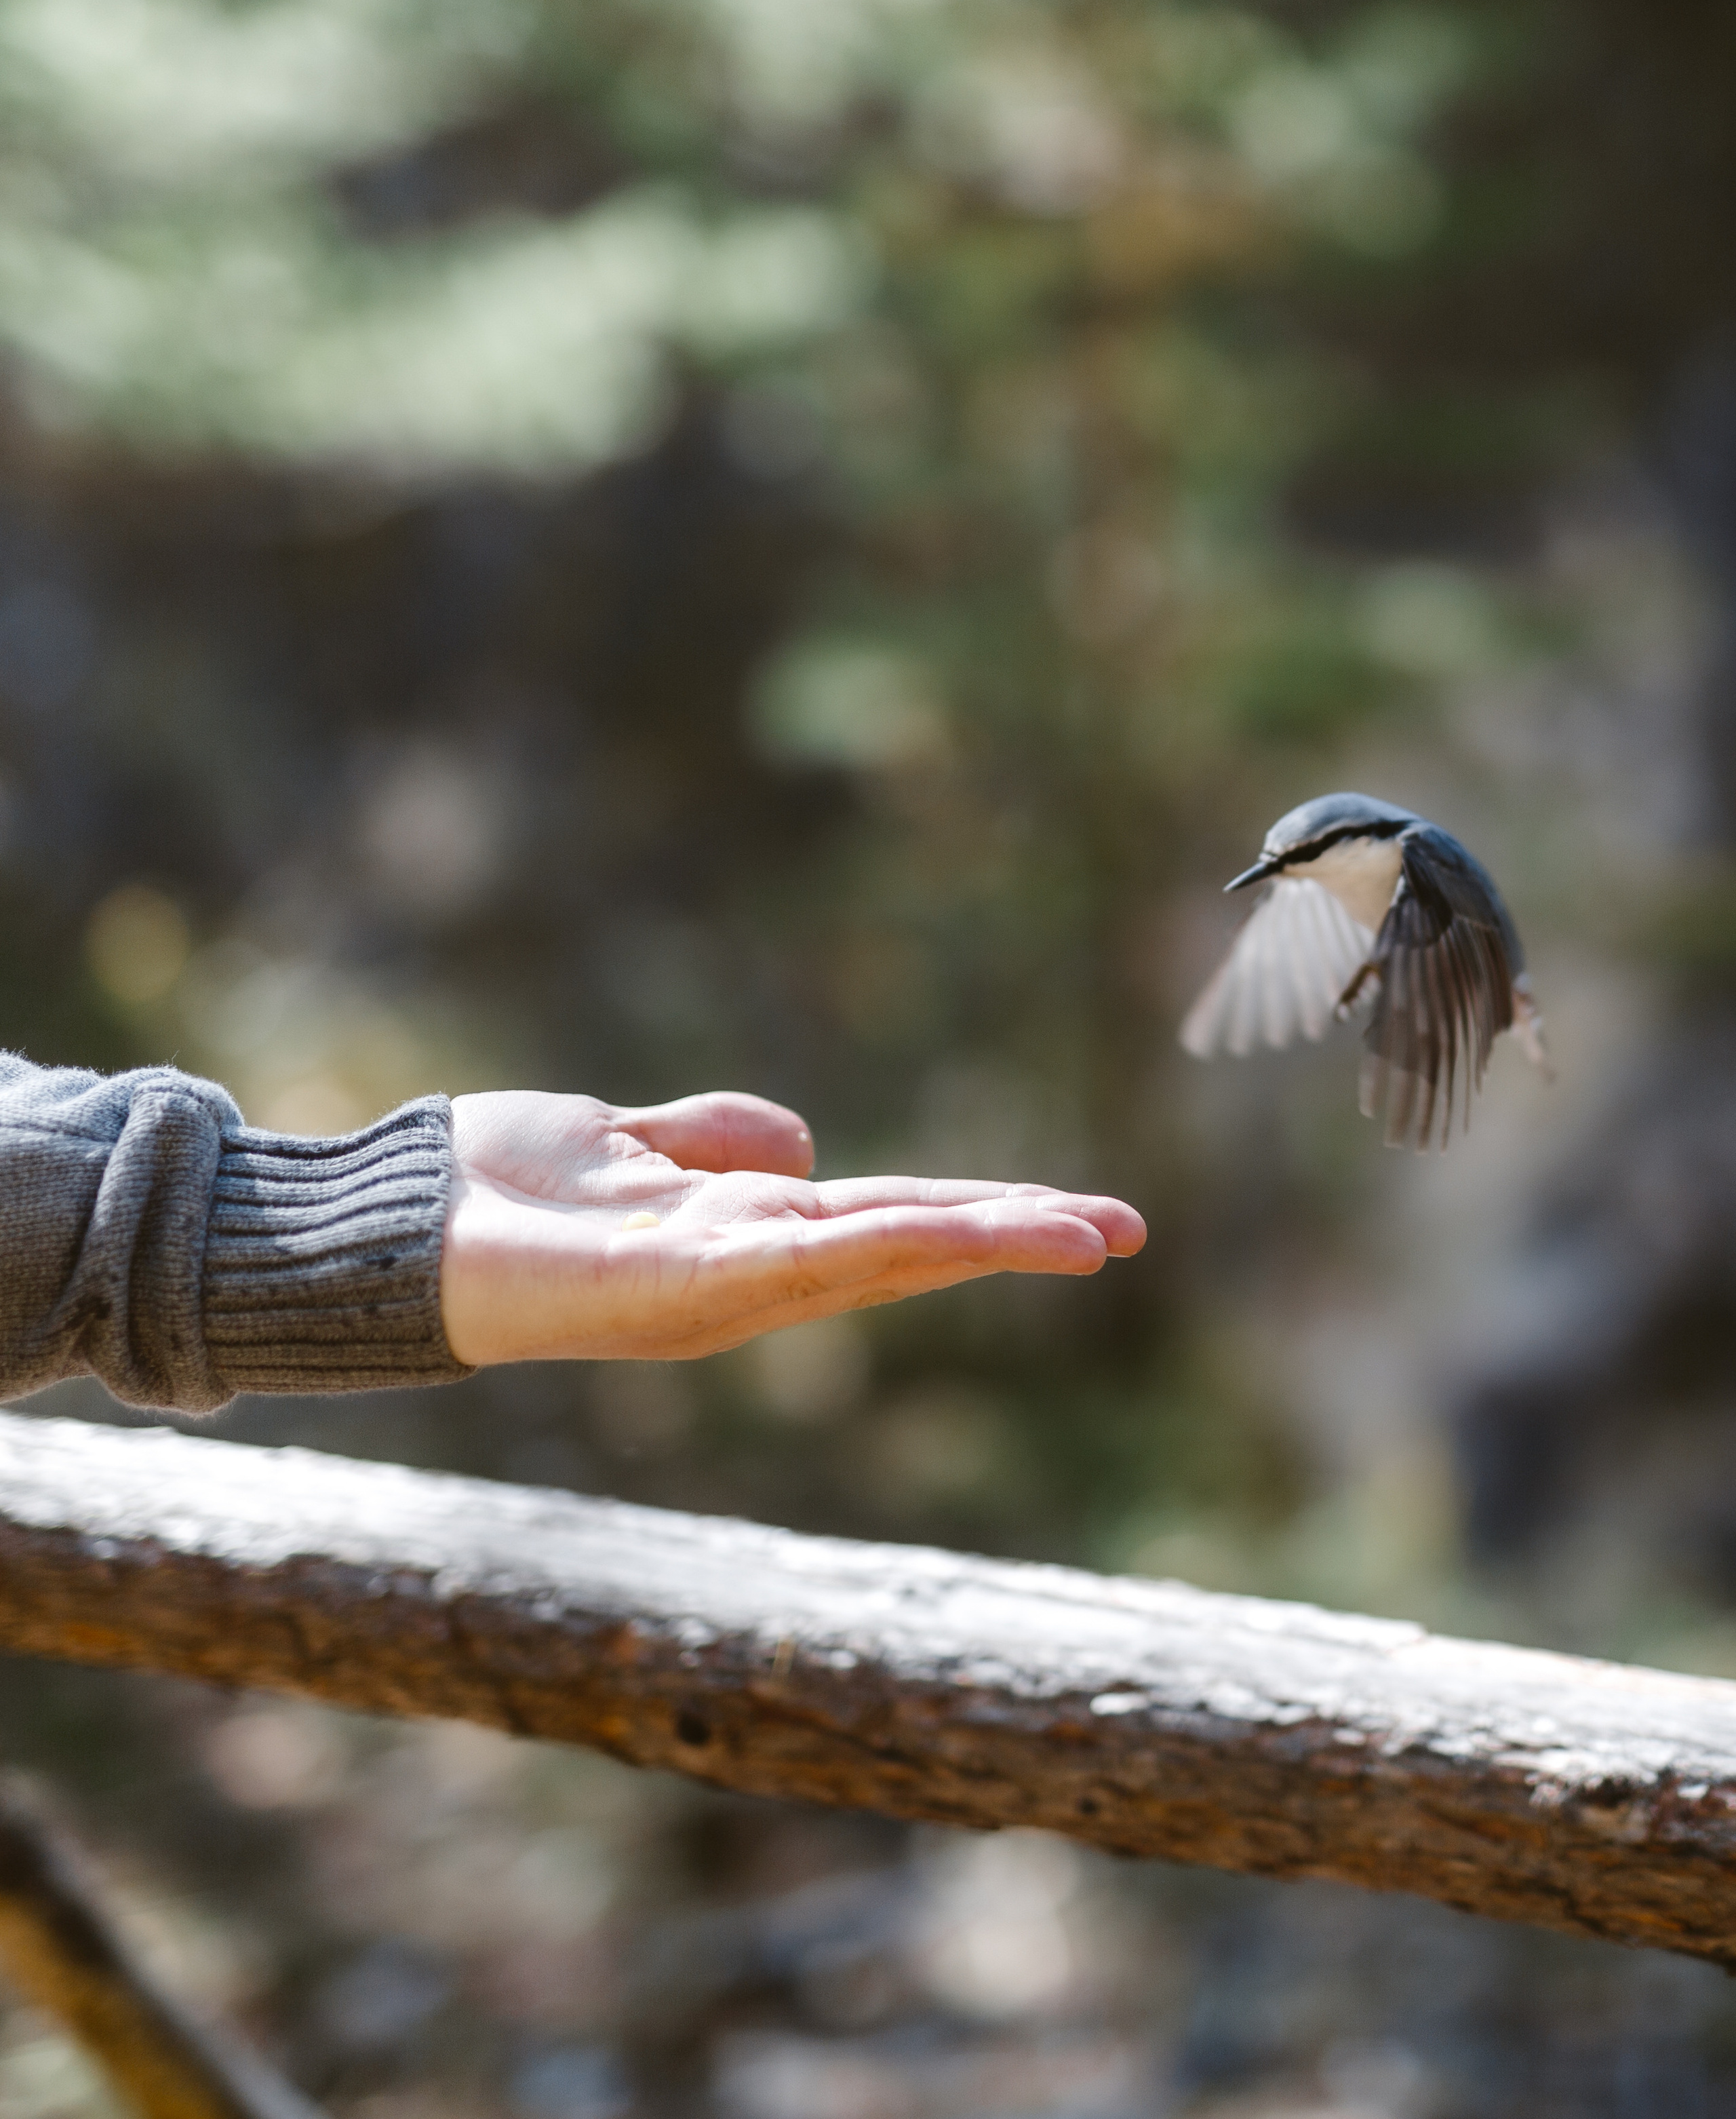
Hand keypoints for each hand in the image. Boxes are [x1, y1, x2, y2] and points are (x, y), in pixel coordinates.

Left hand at [439, 1089, 1144, 1367]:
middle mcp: (747, 1274)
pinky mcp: (682, 1286)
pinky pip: (805, 1258)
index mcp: (742, 1241)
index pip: (885, 1221)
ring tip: (1084, 1232)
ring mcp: (720, 1287)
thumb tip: (804, 1145)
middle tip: (1124, 1230)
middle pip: (904, 1245)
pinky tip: (961, 1229)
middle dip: (1013, 1235)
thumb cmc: (494, 1190)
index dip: (978, 1214)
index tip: (1071, 1213)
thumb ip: (713, 1139)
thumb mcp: (625, 1140)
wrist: (391, 1232)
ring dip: (984, 1240)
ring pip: (880, 1255)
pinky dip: (892, 1244)